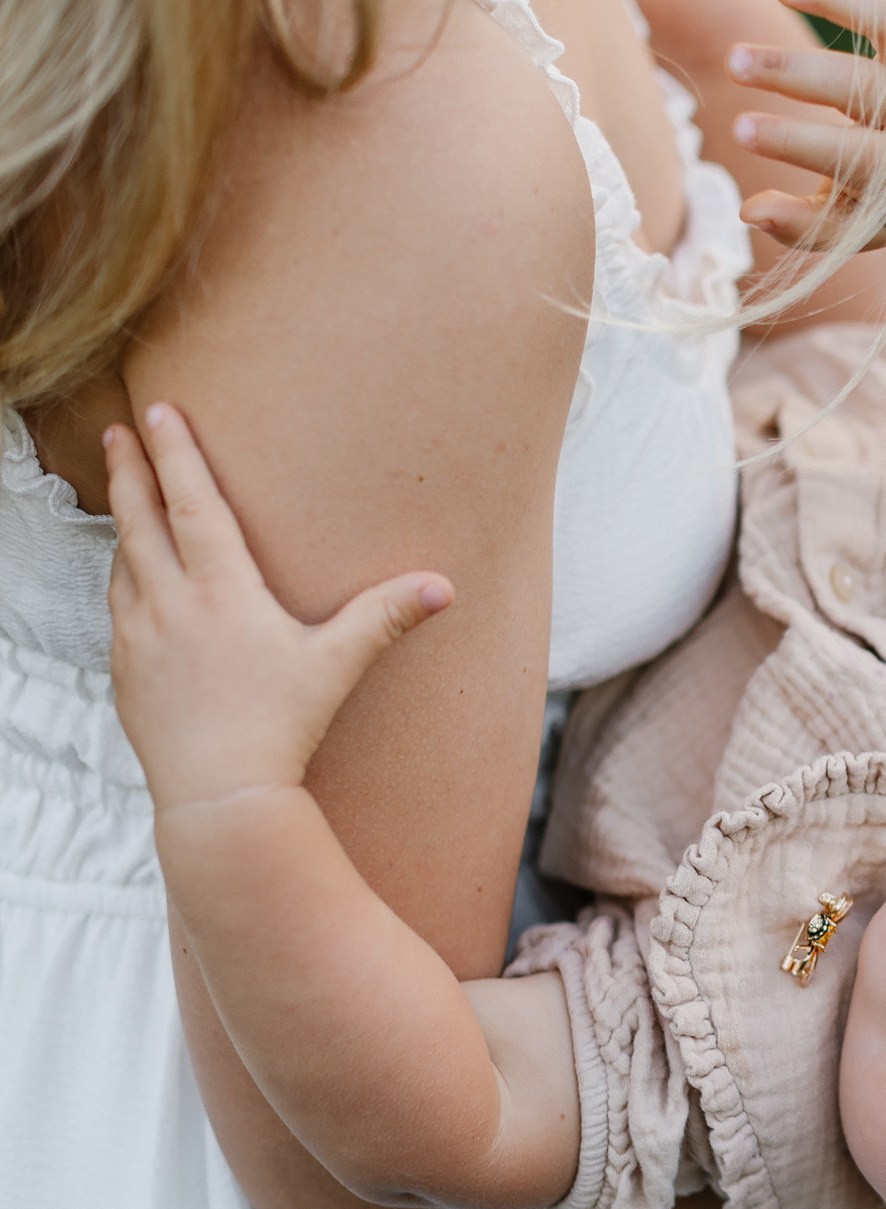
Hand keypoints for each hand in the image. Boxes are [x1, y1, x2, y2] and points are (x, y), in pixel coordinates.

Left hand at [105, 404, 451, 814]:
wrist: (219, 795)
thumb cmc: (282, 727)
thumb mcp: (338, 666)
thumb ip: (385, 618)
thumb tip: (444, 586)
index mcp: (219, 590)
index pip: (191, 503)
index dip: (175, 453)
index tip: (156, 411)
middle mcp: (168, 603)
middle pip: (137, 519)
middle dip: (128, 470)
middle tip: (117, 432)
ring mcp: (137, 637)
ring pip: (122, 562)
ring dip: (122, 524)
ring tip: (126, 500)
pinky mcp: (124, 671)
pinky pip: (118, 608)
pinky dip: (123, 579)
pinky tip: (134, 581)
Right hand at [722, 0, 885, 251]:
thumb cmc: (884, 201)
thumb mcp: (850, 227)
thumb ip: (801, 226)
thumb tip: (748, 212)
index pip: (849, 154)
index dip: (794, 142)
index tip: (740, 129)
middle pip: (862, 88)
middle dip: (794, 74)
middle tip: (733, 63)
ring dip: (835, 2)